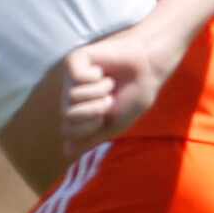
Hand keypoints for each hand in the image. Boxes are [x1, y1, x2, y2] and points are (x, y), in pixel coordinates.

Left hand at [59, 23, 185, 150]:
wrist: (147, 70)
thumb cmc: (133, 97)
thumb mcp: (114, 125)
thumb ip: (90, 138)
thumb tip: (66, 151)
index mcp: (78, 113)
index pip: (67, 130)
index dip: (90, 126)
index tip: (107, 117)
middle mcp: (70, 96)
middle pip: (68, 115)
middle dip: (95, 109)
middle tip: (110, 98)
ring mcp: (70, 79)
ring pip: (73, 96)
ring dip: (99, 91)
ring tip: (109, 83)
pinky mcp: (74, 60)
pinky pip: (77, 77)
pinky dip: (96, 77)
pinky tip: (102, 71)